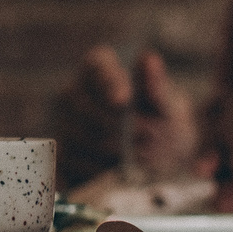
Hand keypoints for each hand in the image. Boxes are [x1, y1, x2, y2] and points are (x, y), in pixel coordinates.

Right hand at [48, 47, 208, 186]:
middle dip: (119, 126)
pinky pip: (77, 164)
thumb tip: (149, 59)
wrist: (158, 156)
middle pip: (85, 107)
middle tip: (148, 137)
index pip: (98, 68)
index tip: (124, 100)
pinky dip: (103, 171)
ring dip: (115, 152)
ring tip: (142, 158)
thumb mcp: (169, 103)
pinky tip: (122, 172)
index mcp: (98, 67)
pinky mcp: (63, 155)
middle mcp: (73, 92)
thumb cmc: (162, 121)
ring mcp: (64, 124)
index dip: (109, 83)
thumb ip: (158, 86)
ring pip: (83, 138)